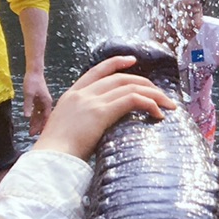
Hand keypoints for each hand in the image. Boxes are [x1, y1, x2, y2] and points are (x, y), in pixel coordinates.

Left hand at [23, 70, 53, 135]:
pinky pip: (37, 111)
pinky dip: (34, 117)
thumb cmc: (32, 82)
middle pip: (44, 118)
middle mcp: (46, 103)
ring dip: (36, 123)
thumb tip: (27, 117)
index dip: (42, 126)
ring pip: (40, 115)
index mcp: (47, 102)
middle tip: (32, 135)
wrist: (34, 72)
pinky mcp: (39, 100)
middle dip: (39, 126)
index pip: (46, 117)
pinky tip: (30, 122)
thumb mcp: (28, 94)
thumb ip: (28, 106)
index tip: (37, 133)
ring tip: (31, 131)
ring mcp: (43, 102)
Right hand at [33, 56, 174, 159]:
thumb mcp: (67, 129)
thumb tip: (97, 129)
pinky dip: (150, 104)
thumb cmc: (58, 153)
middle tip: (161, 93)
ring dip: (154, 95)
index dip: (116, 63)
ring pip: (131, 87)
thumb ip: (82, 122)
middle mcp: (82, 94)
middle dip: (144, 83)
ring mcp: (91, 101)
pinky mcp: (101, 112)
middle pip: (119, 78)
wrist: (50, 158)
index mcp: (71, 96)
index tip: (132, 60)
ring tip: (168, 105)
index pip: (97, 72)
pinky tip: (159, 114)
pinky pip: (133, 100)